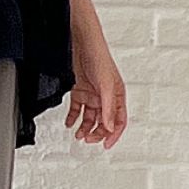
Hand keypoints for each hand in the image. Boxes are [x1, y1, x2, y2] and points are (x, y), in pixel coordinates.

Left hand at [64, 33, 127, 148]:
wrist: (82, 43)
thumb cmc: (99, 57)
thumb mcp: (106, 85)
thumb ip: (108, 107)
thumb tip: (110, 127)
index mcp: (116, 96)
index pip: (119, 121)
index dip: (114, 134)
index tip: (106, 145)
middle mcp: (105, 96)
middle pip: (104, 121)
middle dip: (97, 132)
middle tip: (88, 140)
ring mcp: (92, 94)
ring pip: (90, 117)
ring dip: (85, 127)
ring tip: (78, 134)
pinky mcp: (79, 90)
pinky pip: (77, 108)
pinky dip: (73, 117)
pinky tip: (69, 123)